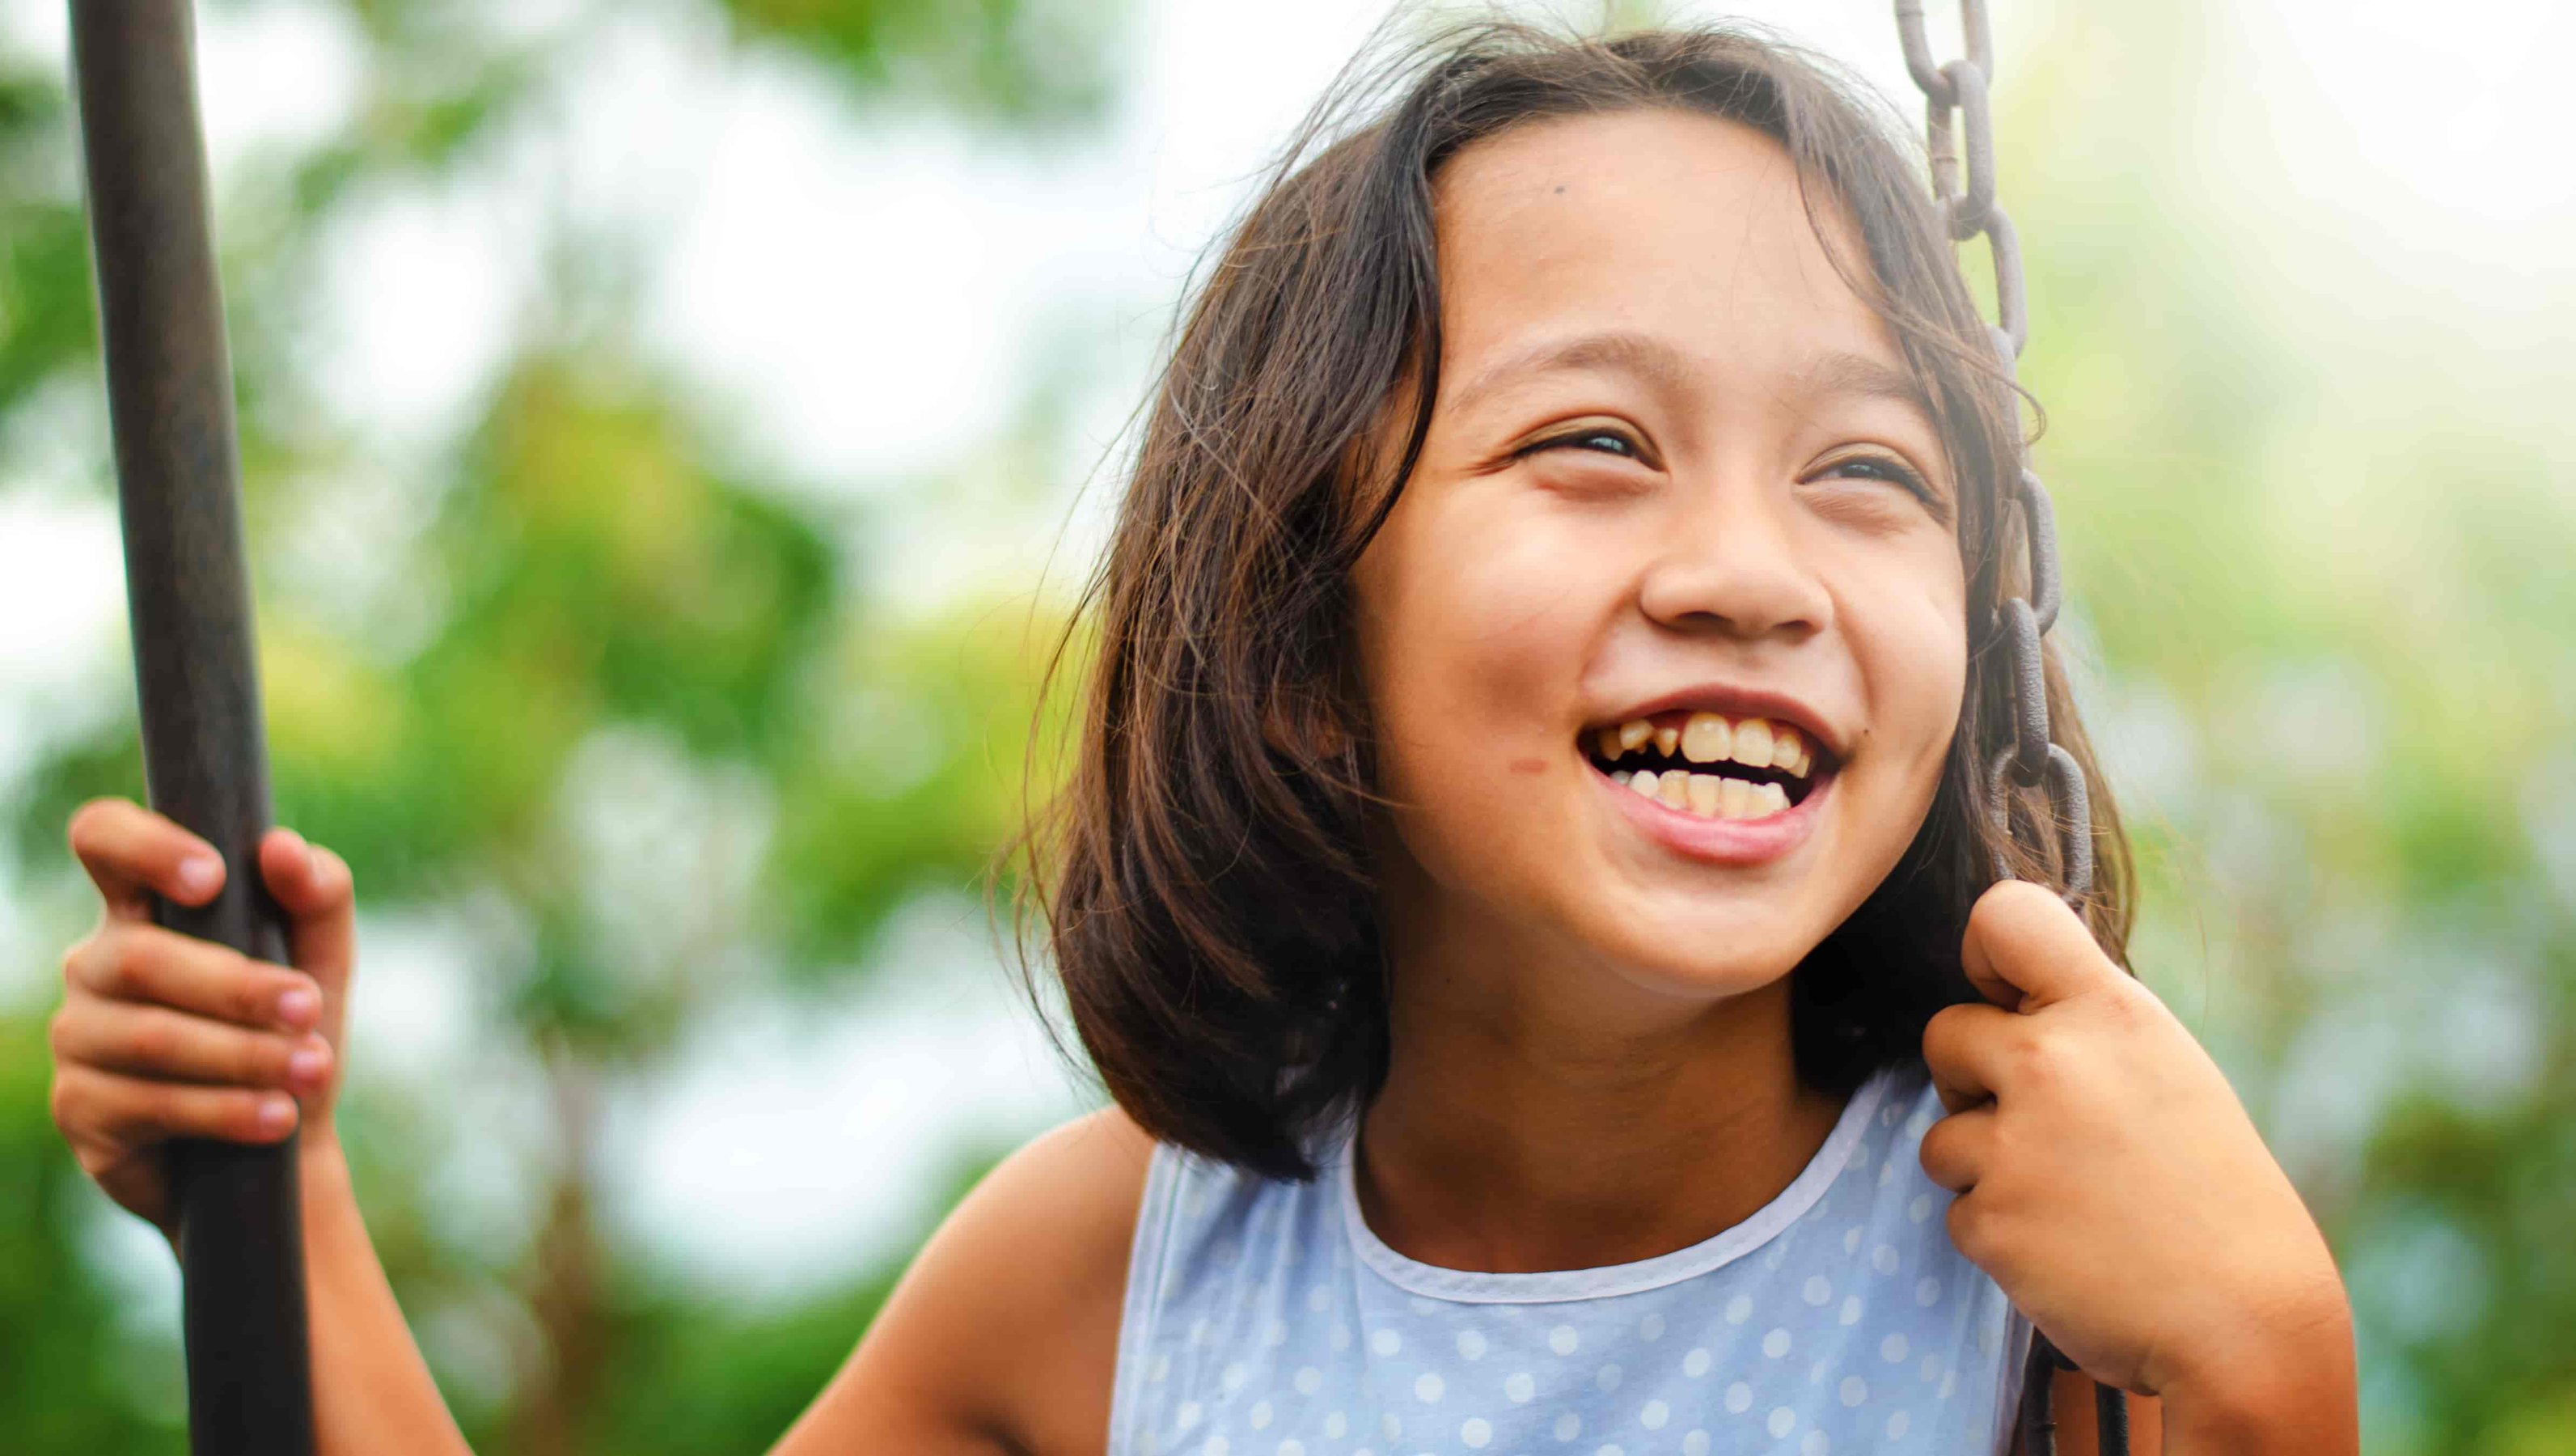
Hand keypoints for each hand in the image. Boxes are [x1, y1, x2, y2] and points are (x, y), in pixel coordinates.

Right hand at [47, 797, 358, 1249]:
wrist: (286, 1132)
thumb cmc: (294, 1027)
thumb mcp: (322, 957)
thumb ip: (318, 895)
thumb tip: (280, 848)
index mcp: (143, 909)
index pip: (102, 840)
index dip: (142, 846)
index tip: (212, 878)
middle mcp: (95, 965)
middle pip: (139, 959)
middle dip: (236, 987)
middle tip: (308, 1008)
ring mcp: (78, 1038)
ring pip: (149, 1037)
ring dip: (244, 1055)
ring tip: (313, 1070)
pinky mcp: (81, 1110)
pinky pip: (148, 1104)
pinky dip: (226, 1109)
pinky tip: (277, 1116)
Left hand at [1916, 881, 2349, 1403]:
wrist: (2244, 1323)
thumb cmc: (2214, 1199)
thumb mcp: (2169, 1076)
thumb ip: (2089, 1037)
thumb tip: (2010, 1012)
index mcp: (2110, 1015)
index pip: (2004, 915)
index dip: (1985, 956)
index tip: (2008, 1001)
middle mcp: (2052, 1062)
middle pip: (1945, 1032)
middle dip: (1973, 1081)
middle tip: (2044, 1128)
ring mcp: (2012, 1143)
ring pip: (1941, 1135)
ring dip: (1984, 1167)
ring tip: (2073, 1200)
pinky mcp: (1988, 1220)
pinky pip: (1959, 1211)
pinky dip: (2000, 1234)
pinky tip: (2069, 1251)